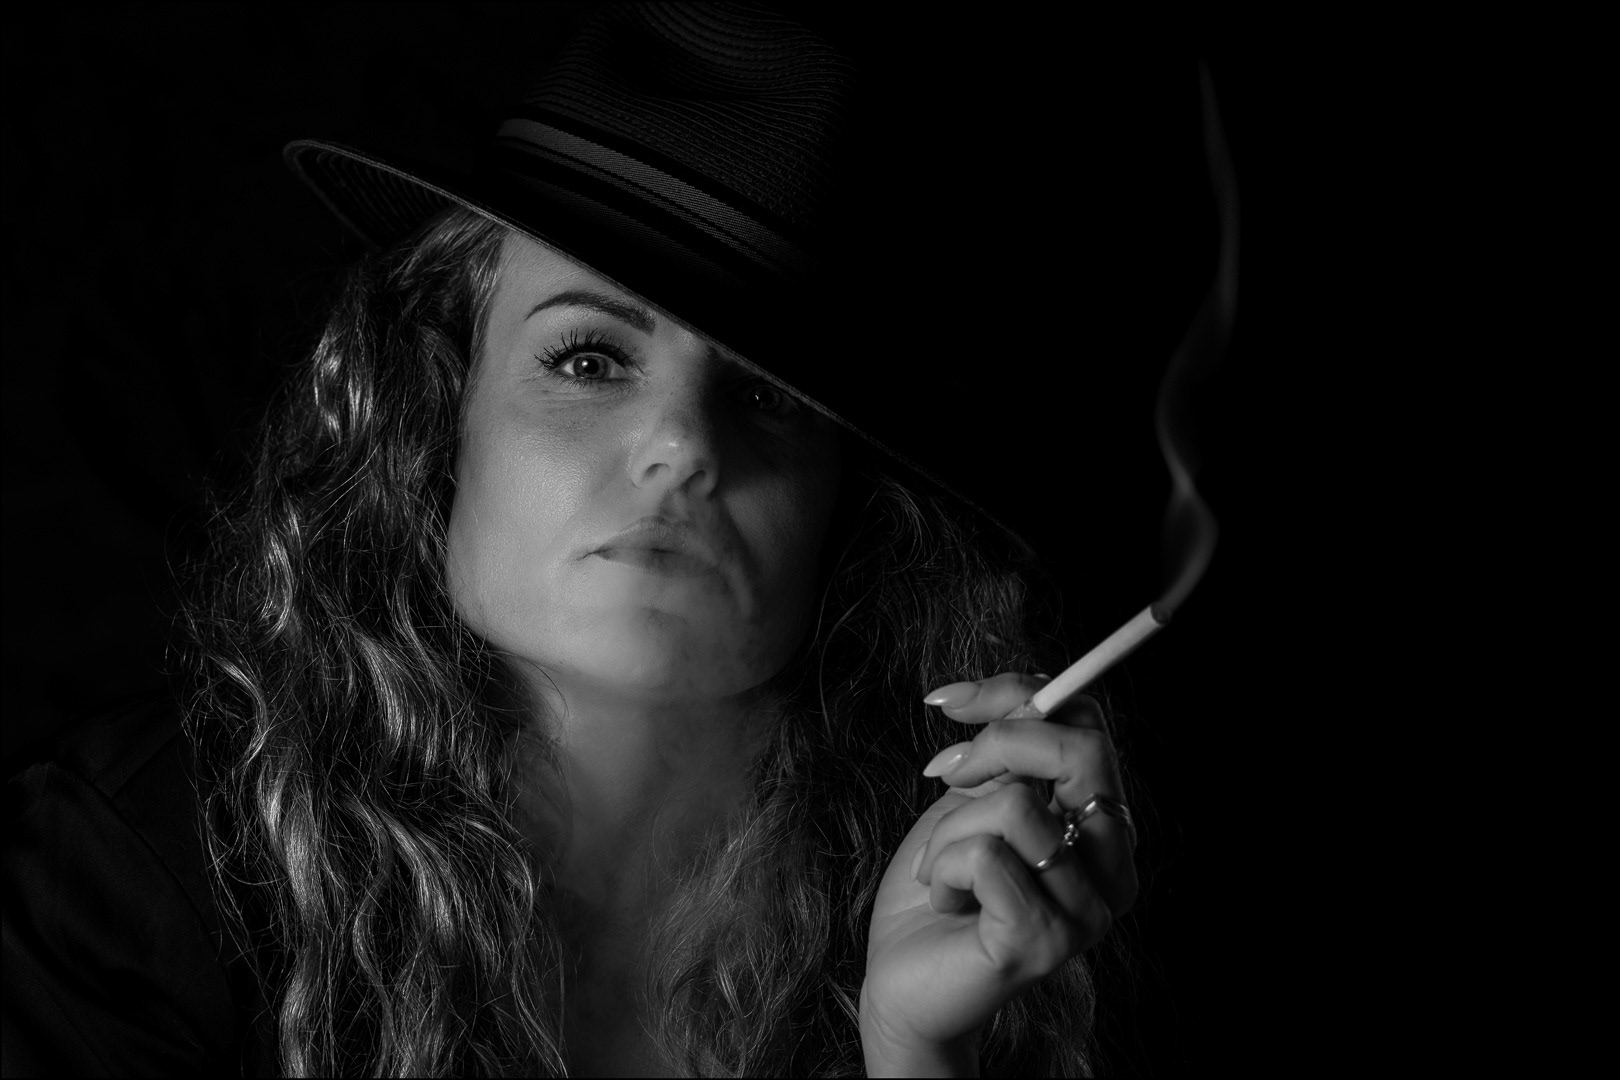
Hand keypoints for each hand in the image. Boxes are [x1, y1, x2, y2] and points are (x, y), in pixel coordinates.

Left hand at [859, 672, 1137, 1071]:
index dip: (1021, 694)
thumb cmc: (940, 888)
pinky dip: (943, 868)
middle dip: (997, 743)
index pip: (1089, 727)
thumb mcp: (972, 802)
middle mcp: (1112, 868)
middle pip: (1082, 752)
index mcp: (1102, 828)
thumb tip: (1019, 701)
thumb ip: (1008, 757)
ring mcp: (1086, 911)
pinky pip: (986, 856)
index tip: (951, 701)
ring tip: (940, 870)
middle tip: (944, 773)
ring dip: (949, 830)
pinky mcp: (1044, 941)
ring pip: (1016, 805)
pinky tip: (945, 900)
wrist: (901, 980)